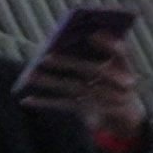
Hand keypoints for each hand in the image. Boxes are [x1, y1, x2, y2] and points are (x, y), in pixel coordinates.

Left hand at [19, 33, 142, 142]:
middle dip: (68, 63)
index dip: (109, 44)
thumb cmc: (112, 84)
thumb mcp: (110, 70)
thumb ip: (93, 54)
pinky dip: (44, 103)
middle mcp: (119, 86)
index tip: (93, 34)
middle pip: (91, 71)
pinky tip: (26, 100)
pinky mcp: (91, 113)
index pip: (121, 54)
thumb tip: (62, 38)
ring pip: (73, 87)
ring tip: (29, 75)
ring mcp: (105, 101)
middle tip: (44, 57)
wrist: (125, 118)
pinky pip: (64, 106)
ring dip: (49, 81)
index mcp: (126, 70)